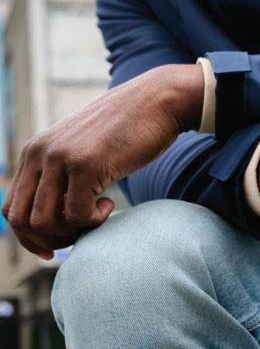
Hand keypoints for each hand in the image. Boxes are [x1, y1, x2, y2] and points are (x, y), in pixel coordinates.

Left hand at [2, 64, 203, 258]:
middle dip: (47, 240)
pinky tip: (111, 204)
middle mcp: (40, 153)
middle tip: (78, 236)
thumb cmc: (128, 130)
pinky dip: (94, 220)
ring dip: (71, 232)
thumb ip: (63, 170)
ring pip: (44, 222)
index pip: (11, 208)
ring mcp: (60, 158)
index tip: (55, 247)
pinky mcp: (85, 165)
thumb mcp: (83, 148)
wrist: (157, 101)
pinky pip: (76, 214)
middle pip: (21, 219)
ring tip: (95, 217)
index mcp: (35, 151)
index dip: (29, 236)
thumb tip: (57, 209)